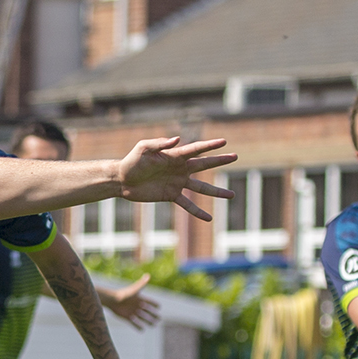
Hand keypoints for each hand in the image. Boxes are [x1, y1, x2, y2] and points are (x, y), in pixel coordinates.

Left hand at [100, 275, 159, 328]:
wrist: (112, 301)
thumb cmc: (123, 294)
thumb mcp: (134, 290)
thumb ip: (141, 284)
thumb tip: (148, 275)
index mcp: (139, 299)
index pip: (149, 302)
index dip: (154, 304)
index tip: (159, 307)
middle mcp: (136, 306)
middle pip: (147, 311)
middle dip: (153, 315)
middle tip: (159, 319)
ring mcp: (132, 312)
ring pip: (142, 318)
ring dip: (148, 322)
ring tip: (153, 325)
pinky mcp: (127, 317)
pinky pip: (134, 323)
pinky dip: (138, 326)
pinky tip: (142, 330)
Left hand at [115, 137, 234, 221]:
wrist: (122, 180)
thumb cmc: (132, 161)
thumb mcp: (143, 148)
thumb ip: (160, 143)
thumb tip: (177, 140)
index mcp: (175, 155)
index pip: (196, 149)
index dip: (210, 145)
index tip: (224, 141)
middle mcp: (180, 168)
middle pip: (204, 164)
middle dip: (220, 160)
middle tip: (235, 157)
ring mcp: (177, 182)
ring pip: (201, 187)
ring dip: (216, 191)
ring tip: (231, 195)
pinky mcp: (171, 195)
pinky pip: (188, 204)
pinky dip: (197, 212)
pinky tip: (208, 219)